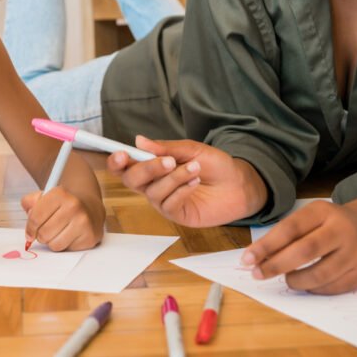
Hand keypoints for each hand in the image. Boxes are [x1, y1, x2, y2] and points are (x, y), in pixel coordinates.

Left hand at [21, 187, 103, 250]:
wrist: (88, 207)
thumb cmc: (62, 205)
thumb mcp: (45, 197)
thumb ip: (30, 202)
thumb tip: (29, 213)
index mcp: (60, 194)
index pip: (35, 218)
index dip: (30, 228)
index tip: (30, 232)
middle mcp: (74, 206)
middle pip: (44, 233)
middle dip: (41, 235)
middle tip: (46, 230)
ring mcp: (83, 222)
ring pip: (54, 245)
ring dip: (52, 241)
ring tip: (58, 232)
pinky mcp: (89, 237)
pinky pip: (66, 250)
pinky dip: (64, 245)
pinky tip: (69, 236)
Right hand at [107, 135, 265, 227]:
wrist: (239, 184)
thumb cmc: (215, 165)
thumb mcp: (192, 149)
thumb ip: (166, 148)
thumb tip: (139, 141)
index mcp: (152, 167)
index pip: (126, 166)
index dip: (117, 161)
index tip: (121, 154)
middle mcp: (153, 185)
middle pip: (132, 180)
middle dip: (147, 170)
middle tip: (168, 161)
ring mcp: (163, 201)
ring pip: (153, 191)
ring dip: (174, 178)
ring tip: (195, 168)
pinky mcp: (177, 215)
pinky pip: (168, 204)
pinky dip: (181, 191)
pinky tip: (195, 183)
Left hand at [241, 200, 356, 294]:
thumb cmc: (329, 223)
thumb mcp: (310, 217)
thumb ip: (286, 234)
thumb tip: (257, 258)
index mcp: (323, 211)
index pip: (290, 229)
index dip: (266, 245)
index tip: (247, 259)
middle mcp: (342, 230)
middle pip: (305, 251)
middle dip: (277, 265)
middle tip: (258, 274)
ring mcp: (355, 252)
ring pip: (320, 274)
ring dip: (296, 281)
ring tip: (287, 279)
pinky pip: (333, 287)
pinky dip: (314, 289)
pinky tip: (306, 284)